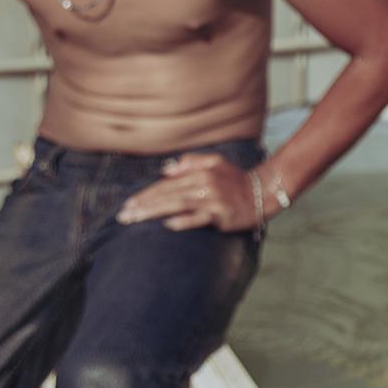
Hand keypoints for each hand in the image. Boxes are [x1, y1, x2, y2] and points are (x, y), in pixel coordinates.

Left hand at [117, 153, 263, 231]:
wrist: (263, 192)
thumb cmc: (236, 180)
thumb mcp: (215, 163)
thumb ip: (191, 163)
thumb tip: (166, 170)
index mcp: (199, 172)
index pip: (166, 184)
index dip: (145, 193)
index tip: (128, 204)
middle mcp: (204, 184)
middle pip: (167, 194)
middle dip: (143, 205)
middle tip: (123, 215)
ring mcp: (212, 199)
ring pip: (177, 205)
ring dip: (154, 212)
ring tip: (136, 219)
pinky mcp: (221, 214)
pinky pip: (199, 218)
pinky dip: (184, 221)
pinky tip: (168, 224)